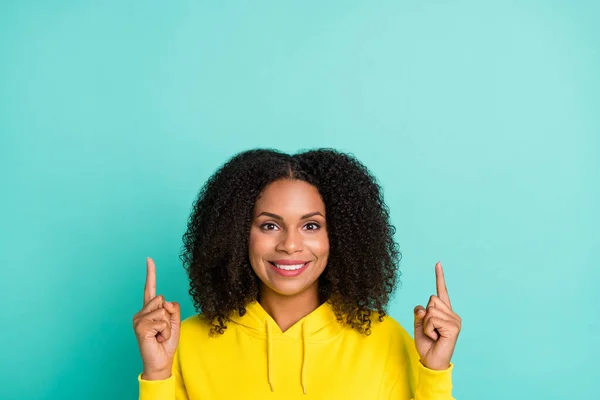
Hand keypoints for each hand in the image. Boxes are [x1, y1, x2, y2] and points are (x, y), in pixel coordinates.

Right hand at [133, 257, 180, 379]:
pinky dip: (165, 331)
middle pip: (162, 299)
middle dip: (169, 314)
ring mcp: (139, 320)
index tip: (149, 259)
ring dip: (168, 325)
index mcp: (149, 310)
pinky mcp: (140, 327)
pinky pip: (162, 321)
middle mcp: (141, 313)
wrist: (161, 361)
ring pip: (163, 310)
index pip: (150, 288)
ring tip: (160, 335)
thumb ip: (173, 308)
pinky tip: (158, 338)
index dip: (150, 273)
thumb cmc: (167, 342)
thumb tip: (165, 302)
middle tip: (163, 330)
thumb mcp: (175, 322)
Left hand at [413, 261, 461, 370]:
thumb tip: (422, 307)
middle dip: (424, 315)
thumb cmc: (426, 344)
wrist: (431, 361)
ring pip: (431, 309)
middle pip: (431, 299)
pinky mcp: (454, 327)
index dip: (439, 277)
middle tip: (430, 330)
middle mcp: (452, 314)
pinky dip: (428, 328)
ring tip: (433, 334)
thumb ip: (419, 313)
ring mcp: (455, 320)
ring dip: (426, 323)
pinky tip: (436, 337)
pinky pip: (432, 319)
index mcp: (444, 312)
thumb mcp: (418, 325)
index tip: (437, 263)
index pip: (441, 291)